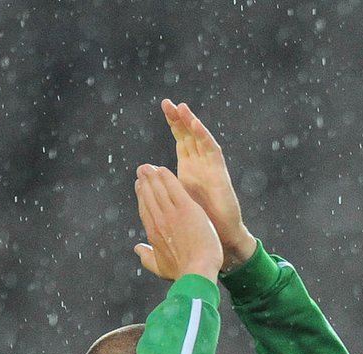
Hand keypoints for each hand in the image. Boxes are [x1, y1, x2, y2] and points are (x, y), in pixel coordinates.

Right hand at [133, 164, 222, 281]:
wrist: (197, 272)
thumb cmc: (182, 273)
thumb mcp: (161, 267)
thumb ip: (147, 257)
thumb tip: (137, 249)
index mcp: (153, 232)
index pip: (145, 209)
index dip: (142, 196)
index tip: (140, 187)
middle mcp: (159, 220)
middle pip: (149, 196)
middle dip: (145, 182)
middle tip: (142, 170)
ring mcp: (171, 213)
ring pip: (159, 189)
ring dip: (153, 176)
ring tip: (150, 167)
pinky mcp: (186, 208)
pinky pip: (174, 187)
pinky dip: (167, 177)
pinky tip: (163, 169)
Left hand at [161, 99, 256, 271]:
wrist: (221, 242)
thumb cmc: (200, 230)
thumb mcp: (174, 210)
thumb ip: (160, 200)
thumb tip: (141, 199)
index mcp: (189, 172)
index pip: (181, 142)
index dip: (174, 125)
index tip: (163, 107)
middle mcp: (201, 167)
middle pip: (189, 137)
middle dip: (179, 119)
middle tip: (167, 102)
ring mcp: (211, 170)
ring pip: (200, 140)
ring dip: (191, 123)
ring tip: (181, 107)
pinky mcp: (221, 175)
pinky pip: (212, 152)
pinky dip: (204, 137)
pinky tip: (195, 124)